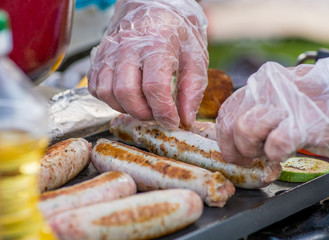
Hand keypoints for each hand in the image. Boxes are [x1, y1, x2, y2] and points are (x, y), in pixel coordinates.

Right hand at [88, 0, 208, 128]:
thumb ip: (192, 89)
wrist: (154, 5)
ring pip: (107, 92)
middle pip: (126, 92)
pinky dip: (109, 99)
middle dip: (143, 113)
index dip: (164, 112)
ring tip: (143, 106)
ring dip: (126, 108)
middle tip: (157, 114)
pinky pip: (95, 86)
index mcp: (156, 43)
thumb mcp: (196, 57)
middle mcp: (128, 46)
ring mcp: (110, 50)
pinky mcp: (99, 56)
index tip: (173, 121)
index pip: (154, 87)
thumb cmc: (177, 30)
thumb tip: (185, 119)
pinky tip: (127, 96)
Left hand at [216, 58, 328, 165]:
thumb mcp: (281, 98)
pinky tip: (286, 152)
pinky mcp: (302, 123)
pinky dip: (276, 155)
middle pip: (229, 125)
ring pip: (244, 131)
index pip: (225, 114)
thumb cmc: (320, 100)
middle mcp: (263, 89)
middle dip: (237, 149)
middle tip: (254, 157)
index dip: (226, 139)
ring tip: (272, 152)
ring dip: (255, 151)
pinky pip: (275, 144)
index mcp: (257, 84)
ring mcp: (281, 104)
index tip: (235, 152)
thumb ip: (258, 110)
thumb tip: (240, 134)